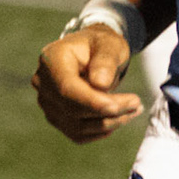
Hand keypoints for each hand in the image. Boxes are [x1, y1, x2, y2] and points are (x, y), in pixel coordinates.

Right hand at [32, 26, 141, 142]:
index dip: (92, 102)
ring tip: (133, 110)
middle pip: (72, 109)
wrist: (93, 53)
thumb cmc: (102, 45)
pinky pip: (77, 134)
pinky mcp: (56, 118)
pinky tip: (118, 118)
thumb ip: (105, 60)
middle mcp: (42, 82)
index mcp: (51, 59)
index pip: (67, 88)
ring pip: (76, 126)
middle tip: (136, 104)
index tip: (119, 105)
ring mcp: (47, 102)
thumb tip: (100, 84)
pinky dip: (100, 131)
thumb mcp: (109, 44)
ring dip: (108, 123)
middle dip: (106, 112)